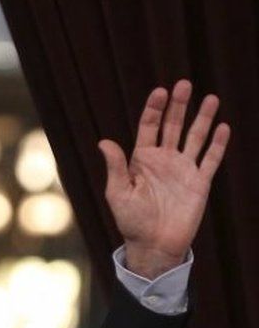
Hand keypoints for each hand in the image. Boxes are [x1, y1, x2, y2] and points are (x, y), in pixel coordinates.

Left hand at [98, 79, 229, 278]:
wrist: (153, 243)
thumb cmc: (131, 219)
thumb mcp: (118, 192)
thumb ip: (116, 166)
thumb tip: (104, 141)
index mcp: (142, 159)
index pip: (149, 127)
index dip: (155, 109)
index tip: (160, 91)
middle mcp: (164, 160)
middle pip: (173, 126)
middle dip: (179, 105)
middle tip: (184, 84)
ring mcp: (183, 169)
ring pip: (195, 137)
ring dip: (203, 119)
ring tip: (211, 98)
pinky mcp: (199, 182)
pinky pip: (211, 160)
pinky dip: (218, 145)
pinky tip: (223, 128)